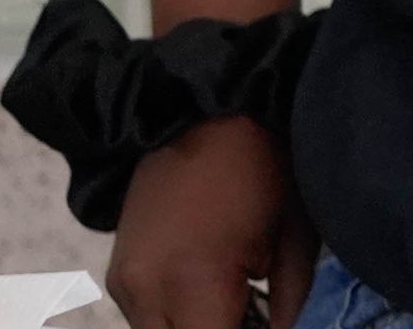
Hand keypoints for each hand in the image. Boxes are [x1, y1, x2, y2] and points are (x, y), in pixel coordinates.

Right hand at [106, 115, 319, 328]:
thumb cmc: (263, 162)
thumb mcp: (296, 233)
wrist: (203, 105)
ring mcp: (124, 284)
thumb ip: (292, 302)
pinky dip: (176, 319)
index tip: (269, 325)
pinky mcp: (117, 273)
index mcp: (194, 282)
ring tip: (233, 304)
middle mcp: (145, 294)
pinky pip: (144, 321)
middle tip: (251, 316)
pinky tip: (210, 291)